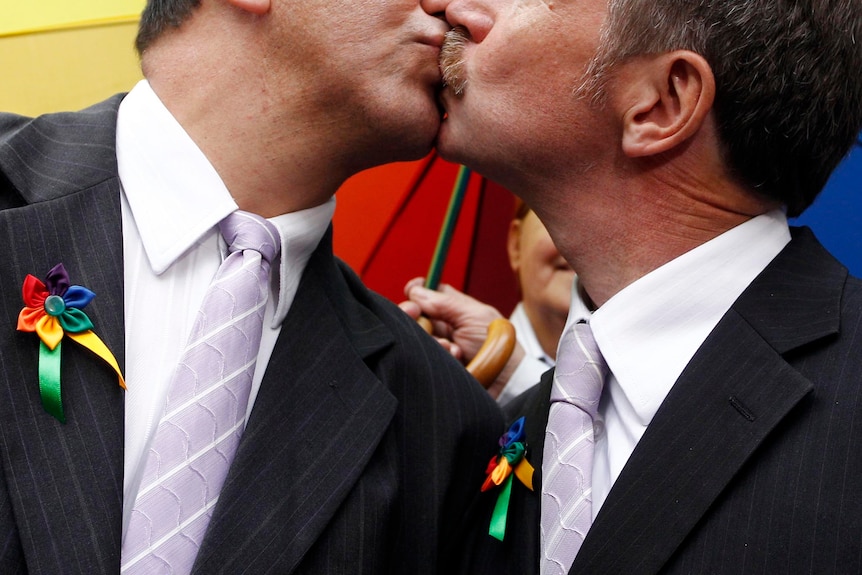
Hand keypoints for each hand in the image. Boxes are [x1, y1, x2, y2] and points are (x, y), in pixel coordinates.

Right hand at [399, 278, 524, 397]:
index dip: (418, 290)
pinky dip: (438, 352)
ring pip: (416, 333)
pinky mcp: (437, 361)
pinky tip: (454, 356)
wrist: (505, 380)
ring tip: (451, 346)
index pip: (430, 292)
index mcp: (457, 308)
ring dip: (431, 336)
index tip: (410, 290)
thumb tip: (416, 291)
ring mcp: (439, 344)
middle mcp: (445, 325)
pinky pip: (422, 352)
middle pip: (416, 312)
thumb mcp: (474, 315)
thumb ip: (444, 302)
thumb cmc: (497, 345)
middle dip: (412, 310)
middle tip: (414, 312)